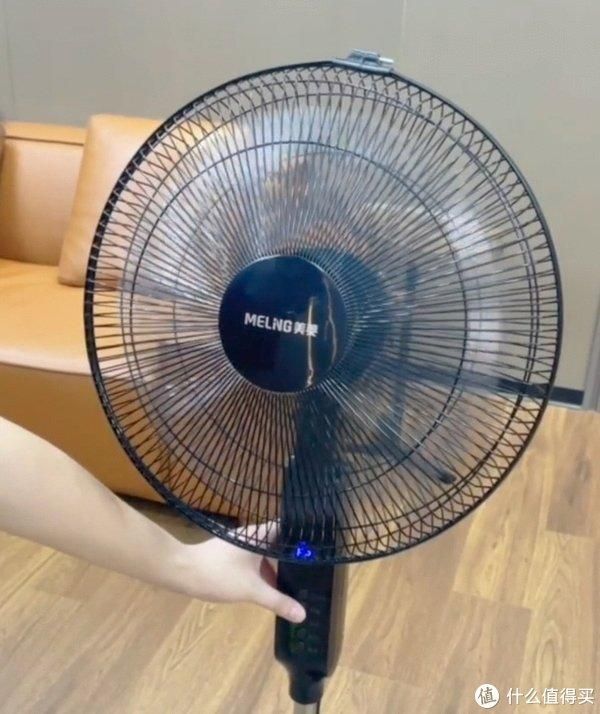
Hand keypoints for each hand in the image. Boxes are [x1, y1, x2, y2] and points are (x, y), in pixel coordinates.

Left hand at [172, 527, 305, 623]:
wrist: (182, 572)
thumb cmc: (219, 574)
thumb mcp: (251, 590)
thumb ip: (278, 601)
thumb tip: (302, 614)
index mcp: (259, 535)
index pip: (287, 526)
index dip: (302, 533)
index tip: (319, 546)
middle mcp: (251, 536)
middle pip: (278, 542)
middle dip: (292, 557)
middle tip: (312, 571)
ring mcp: (240, 545)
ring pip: (265, 553)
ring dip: (277, 567)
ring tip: (295, 582)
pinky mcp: (231, 554)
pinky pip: (255, 560)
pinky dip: (264, 571)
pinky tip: (271, 587)